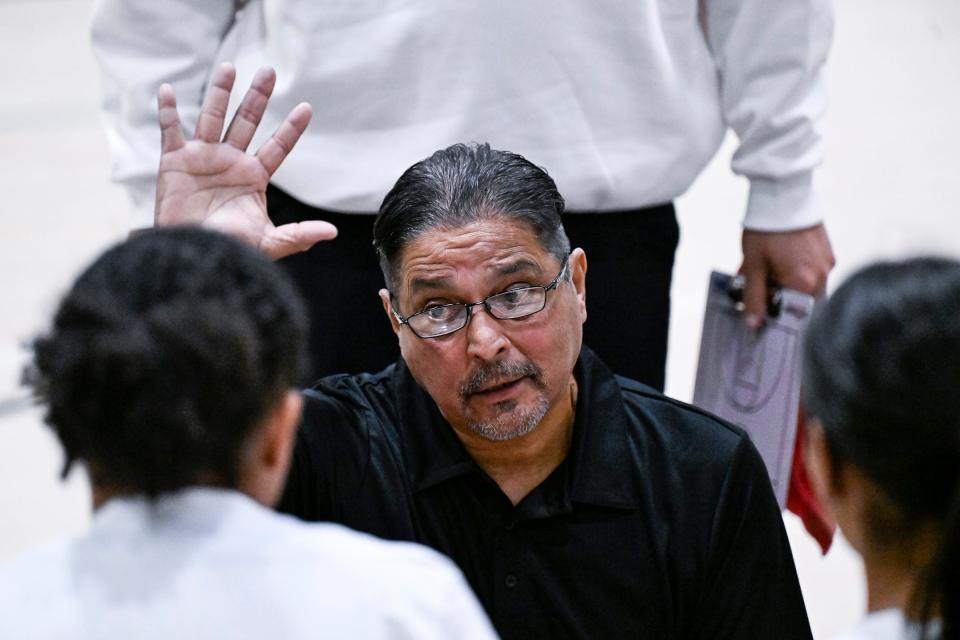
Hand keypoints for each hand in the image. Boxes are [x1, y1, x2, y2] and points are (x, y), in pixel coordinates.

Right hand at [155, 63, 336, 258]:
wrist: (191, 256)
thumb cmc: (228, 250)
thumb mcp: (268, 243)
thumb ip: (298, 235)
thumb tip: (332, 232)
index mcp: (253, 176)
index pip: (277, 146)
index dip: (291, 129)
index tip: (307, 108)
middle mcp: (230, 161)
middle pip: (246, 121)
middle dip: (257, 97)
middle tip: (269, 71)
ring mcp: (202, 158)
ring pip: (212, 117)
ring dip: (220, 92)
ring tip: (230, 67)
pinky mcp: (173, 161)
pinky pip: (170, 130)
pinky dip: (167, 110)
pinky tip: (167, 89)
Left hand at [739, 223, 834, 328]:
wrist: (782, 195)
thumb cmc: (766, 229)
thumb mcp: (753, 266)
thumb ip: (754, 297)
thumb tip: (753, 326)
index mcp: (804, 282)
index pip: (794, 315)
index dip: (777, 316)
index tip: (763, 314)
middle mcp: (822, 275)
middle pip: (803, 303)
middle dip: (782, 299)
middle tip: (762, 286)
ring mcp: (827, 262)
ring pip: (808, 288)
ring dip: (789, 285)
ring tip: (769, 269)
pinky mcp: (828, 252)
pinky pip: (814, 272)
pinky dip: (798, 273)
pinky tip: (781, 260)